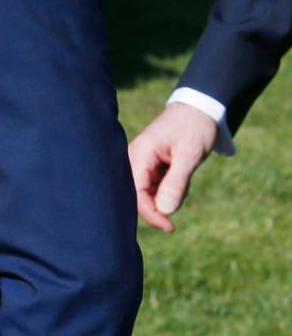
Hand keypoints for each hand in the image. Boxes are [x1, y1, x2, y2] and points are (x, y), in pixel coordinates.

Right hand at [127, 102, 218, 231]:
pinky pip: (156, 188)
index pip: (137, 194)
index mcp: (139, 155)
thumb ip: (176, 182)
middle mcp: (134, 160)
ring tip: (186, 174)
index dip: (151, 214)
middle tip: (185, 190)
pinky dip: (171, 188)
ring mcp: (141, 163)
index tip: (170, 227)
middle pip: (139, 197)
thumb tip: (166, 211)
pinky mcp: (149, 166)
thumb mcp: (190, 154)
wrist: (200, 108)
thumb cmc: (194, 127)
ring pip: (150, 194)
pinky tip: (182, 173)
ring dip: (169, 194)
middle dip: (161, 203)